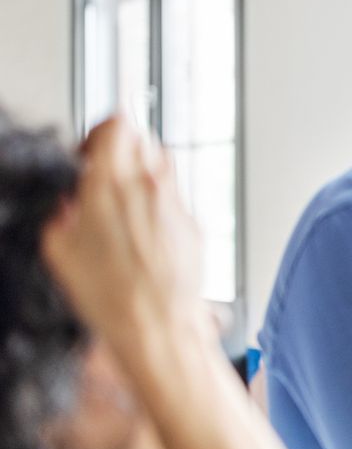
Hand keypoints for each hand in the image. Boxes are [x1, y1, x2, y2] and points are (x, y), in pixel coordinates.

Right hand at [40, 117, 207, 355]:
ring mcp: (175, 203)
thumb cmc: (110, 295)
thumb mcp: (60, 251)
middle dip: (122, 150)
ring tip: (126, 201)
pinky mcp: (193, 223)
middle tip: (106, 173)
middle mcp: (148, 187)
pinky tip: (145, 231)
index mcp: (109, 185)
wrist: (157, 325)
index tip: (90, 151)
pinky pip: (176, 197)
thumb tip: (70, 205)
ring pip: (163, 164)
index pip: (117, 124)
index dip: (101, 131)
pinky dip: (160, 202)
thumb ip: (63, 214)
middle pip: (142, 138)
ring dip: (144, 172)